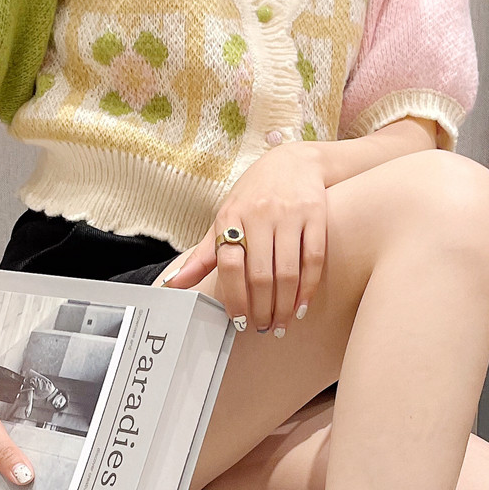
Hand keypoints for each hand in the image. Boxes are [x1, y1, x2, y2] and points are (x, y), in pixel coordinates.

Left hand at [163, 141, 327, 334]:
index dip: (234, 298)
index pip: (229, 265)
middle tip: (262, 328)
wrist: (296, 161)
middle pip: (260, 274)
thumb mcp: (225, 217)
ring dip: (284, 305)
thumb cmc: (255, 195)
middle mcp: (259, 214)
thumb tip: (173, 285)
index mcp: (231, 216)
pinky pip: (313, 259)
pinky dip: (307, 289)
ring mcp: (289, 214)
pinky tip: (300, 307)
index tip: (239, 321)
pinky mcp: (315, 215)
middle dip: (261, 309)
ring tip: (280, 324)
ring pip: (287, 272)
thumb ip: (203, 254)